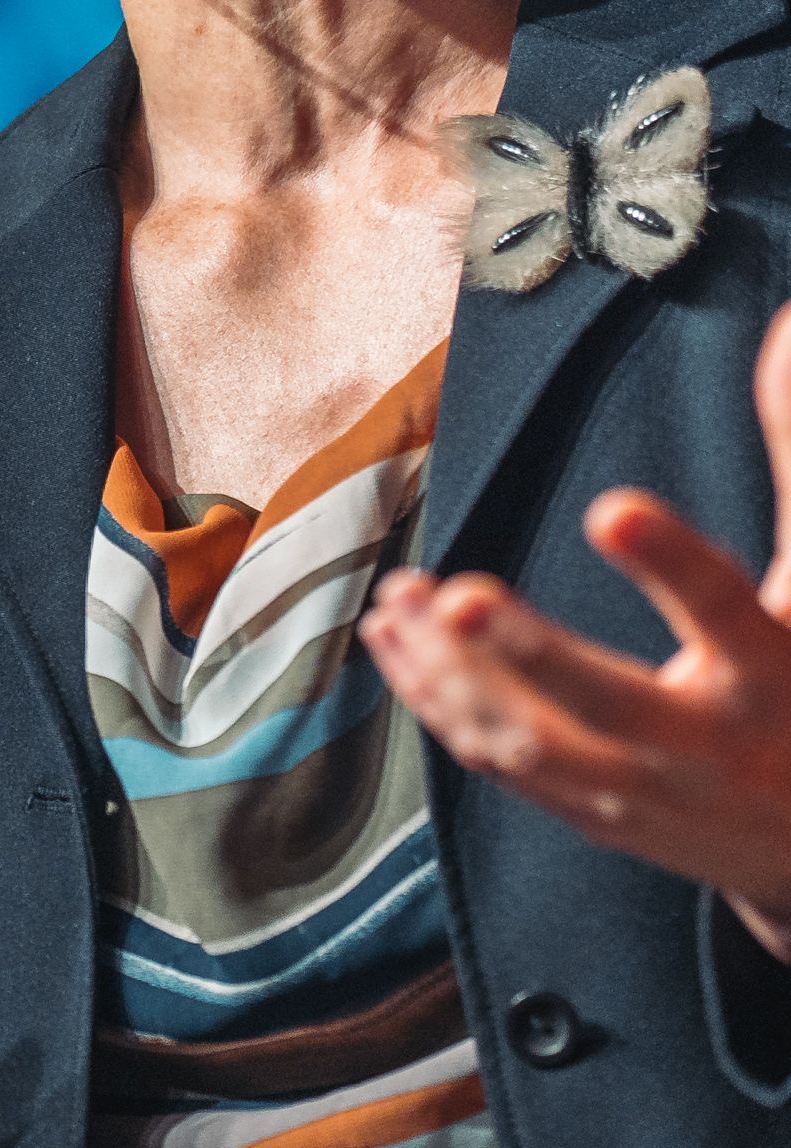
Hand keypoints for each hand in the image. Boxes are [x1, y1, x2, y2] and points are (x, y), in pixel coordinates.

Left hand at [359, 304, 790, 960]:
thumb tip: (785, 330)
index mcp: (768, 673)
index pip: (721, 605)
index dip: (669, 560)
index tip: (611, 507)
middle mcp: (705, 745)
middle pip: (610, 704)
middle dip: (531, 654)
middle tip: (458, 595)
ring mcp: (644, 794)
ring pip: (534, 743)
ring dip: (454, 673)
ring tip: (395, 599)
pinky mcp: (597, 817)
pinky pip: (505, 767)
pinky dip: (444, 709)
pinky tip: (399, 649)